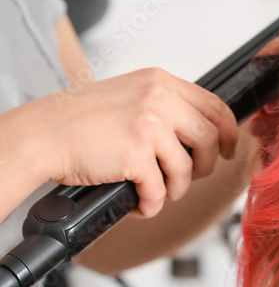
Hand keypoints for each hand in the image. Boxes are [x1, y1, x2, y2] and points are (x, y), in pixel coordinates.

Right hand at [8, 67, 238, 218]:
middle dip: (204, 165)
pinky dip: (151, 204)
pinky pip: (159, 190)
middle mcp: (159, 98)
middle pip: (209, 139)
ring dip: (176, 188)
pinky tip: (140, 203)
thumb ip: (165, 105)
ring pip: (186, 169)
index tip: (227, 149)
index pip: (215, 106)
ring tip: (157, 192)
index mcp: (160, 82)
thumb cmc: (80, 120)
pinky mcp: (136, 154)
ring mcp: (148, 125)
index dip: (228, 132)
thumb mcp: (130, 94)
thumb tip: (201, 130)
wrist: (43, 134)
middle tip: (190, 177)